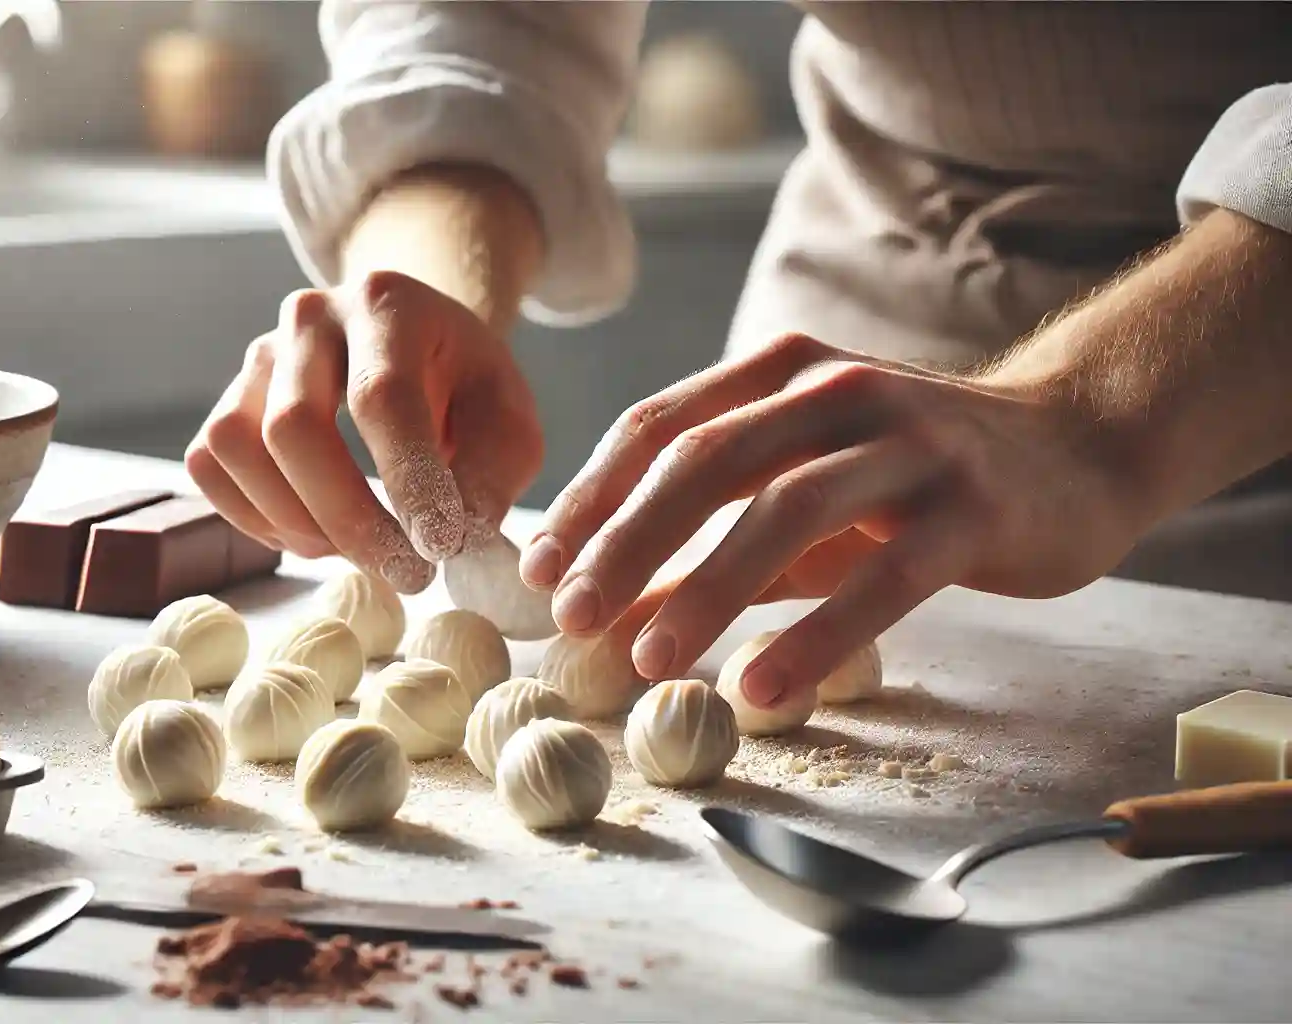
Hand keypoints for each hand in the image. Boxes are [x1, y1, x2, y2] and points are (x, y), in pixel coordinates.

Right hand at [185, 271, 543, 592]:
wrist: (416, 348)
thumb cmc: (463, 387)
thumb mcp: (507, 420)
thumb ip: (492, 474)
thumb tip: (457, 536)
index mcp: (386, 303)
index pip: (382, 396)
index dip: (407, 478)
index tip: (440, 548)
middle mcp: (308, 318)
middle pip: (294, 425)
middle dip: (349, 518)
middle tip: (407, 575)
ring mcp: (256, 358)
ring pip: (240, 449)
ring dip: (300, 523)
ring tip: (364, 549)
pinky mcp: (227, 401)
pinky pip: (212, 469)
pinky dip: (259, 519)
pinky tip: (317, 534)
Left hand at [518, 333, 1150, 708]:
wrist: (1078, 447)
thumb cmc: (914, 476)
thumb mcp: (804, 488)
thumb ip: (715, 539)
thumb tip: (614, 607)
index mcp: (781, 372)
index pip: (661, 426)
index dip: (593, 500)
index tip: (541, 571)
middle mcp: (837, 389)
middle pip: (706, 460)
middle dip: (625, 542)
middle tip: (572, 616)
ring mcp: (909, 441)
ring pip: (786, 508)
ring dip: (706, 587)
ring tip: (650, 661)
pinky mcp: (973, 506)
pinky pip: (883, 575)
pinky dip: (816, 635)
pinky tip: (762, 688)